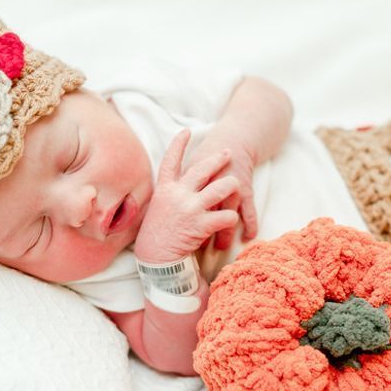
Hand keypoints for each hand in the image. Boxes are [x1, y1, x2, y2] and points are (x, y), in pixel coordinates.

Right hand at [134, 129, 240, 263]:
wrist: (155, 258)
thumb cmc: (156, 235)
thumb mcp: (158, 208)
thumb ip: (170, 194)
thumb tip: (180, 184)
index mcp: (165, 189)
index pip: (170, 160)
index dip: (178, 144)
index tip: (186, 131)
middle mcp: (178, 194)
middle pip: (202, 169)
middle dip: (218, 158)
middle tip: (228, 152)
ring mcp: (190, 208)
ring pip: (221, 188)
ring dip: (232, 186)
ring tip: (236, 185)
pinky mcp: (201, 224)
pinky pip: (226, 215)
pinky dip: (232, 217)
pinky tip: (232, 219)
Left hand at [181, 130, 258, 250]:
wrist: (231, 141)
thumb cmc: (204, 158)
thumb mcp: (186, 169)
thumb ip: (176, 188)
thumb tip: (166, 214)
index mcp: (190, 177)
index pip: (181, 204)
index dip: (180, 224)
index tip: (175, 242)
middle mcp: (209, 182)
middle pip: (205, 213)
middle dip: (202, 232)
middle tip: (197, 248)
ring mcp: (229, 186)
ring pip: (227, 215)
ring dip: (225, 233)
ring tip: (220, 246)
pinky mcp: (245, 189)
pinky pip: (249, 211)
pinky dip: (250, 225)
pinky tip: (248, 237)